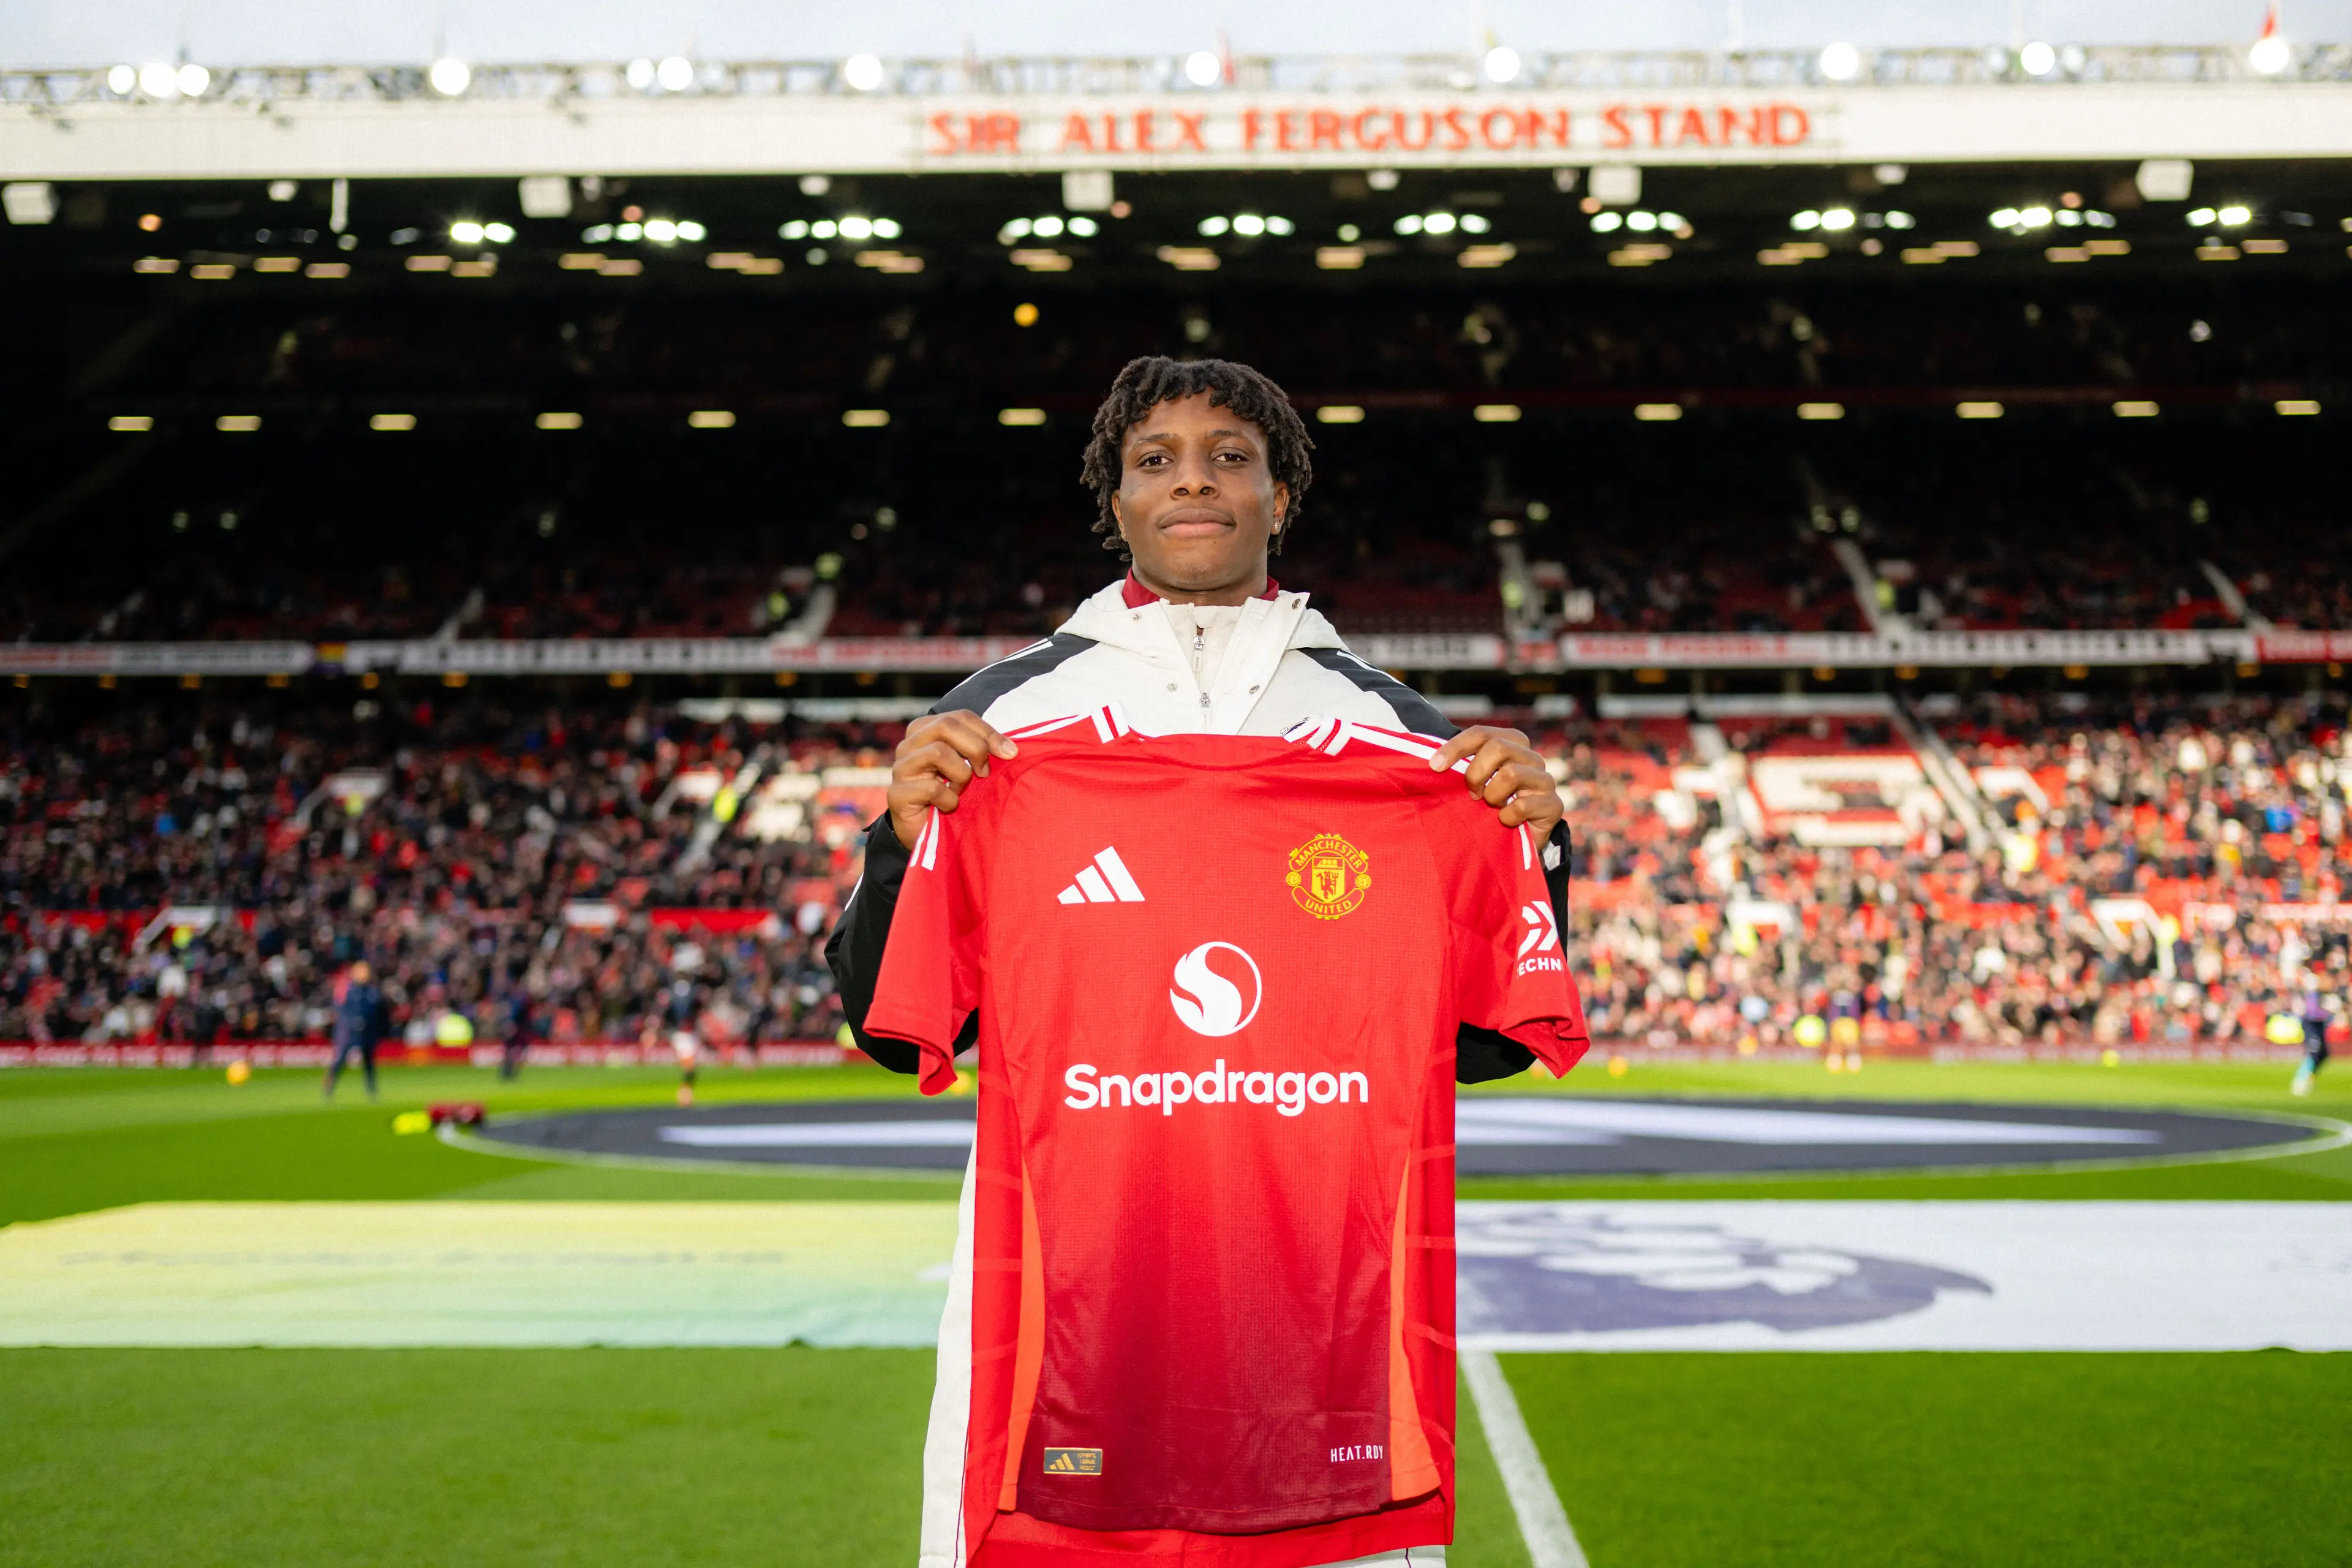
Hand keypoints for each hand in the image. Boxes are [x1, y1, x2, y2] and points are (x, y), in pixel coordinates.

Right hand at [887, 711, 1017, 850]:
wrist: (925, 832)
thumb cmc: (951, 794)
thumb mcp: (969, 766)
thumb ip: (983, 750)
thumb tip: (1010, 749)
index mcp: (926, 730)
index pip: (960, 716)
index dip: (988, 732)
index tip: (1010, 753)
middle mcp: (909, 744)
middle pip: (946, 726)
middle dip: (975, 748)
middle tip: (985, 772)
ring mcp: (900, 768)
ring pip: (938, 752)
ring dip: (961, 774)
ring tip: (960, 790)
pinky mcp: (897, 794)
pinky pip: (932, 788)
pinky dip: (949, 799)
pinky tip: (949, 806)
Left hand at [1430, 725, 1563, 840]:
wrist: (1513, 844)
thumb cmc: (1487, 808)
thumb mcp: (1472, 784)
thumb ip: (1459, 767)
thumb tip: (1430, 762)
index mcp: (1512, 744)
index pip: (1481, 733)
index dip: (1455, 747)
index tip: (1434, 766)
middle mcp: (1531, 758)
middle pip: (1498, 747)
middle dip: (1475, 773)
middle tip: (1471, 794)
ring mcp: (1545, 780)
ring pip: (1510, 774)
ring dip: (1492, 796)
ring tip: (1492, 808)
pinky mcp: (1553, 805)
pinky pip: (1522, 806)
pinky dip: (1506, 817)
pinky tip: (1505, 822)